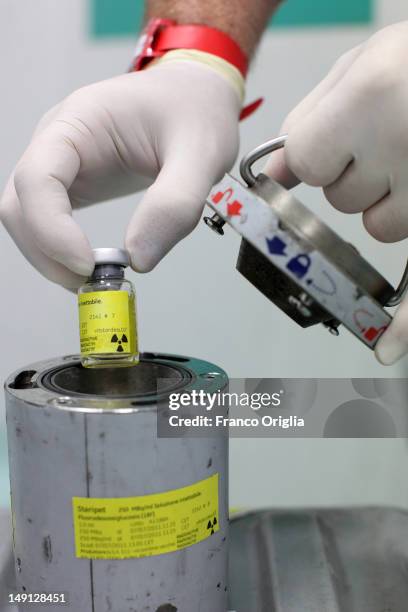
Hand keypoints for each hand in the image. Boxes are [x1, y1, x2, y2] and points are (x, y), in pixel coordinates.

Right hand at [0, 60, 239, 287]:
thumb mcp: (202, 153)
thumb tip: (139, 259)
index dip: (51, 230)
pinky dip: (60, 252)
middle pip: (18, 205)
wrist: (195, 97)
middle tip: (92, 283)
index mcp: (80, 120)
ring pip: (25, 218)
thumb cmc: (196, 111)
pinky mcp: (72, 184)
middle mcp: (57, 142)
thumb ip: (175, 203)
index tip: (88, 264)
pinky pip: (47, 222)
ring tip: (95, 280)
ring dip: (49, 257)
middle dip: (47, 252)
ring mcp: (61, 164)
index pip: (37, 179)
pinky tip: (91, 267)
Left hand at [265, 22, 407, 364]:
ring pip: (381, 225)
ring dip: (389, 202)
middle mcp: (400, 148)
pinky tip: (386, 345)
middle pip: (340, 197)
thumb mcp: (364, 64)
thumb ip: (314, 117)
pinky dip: (406, 318)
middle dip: (353, 175)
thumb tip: (275, 172)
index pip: (305, 162)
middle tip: (392, 133)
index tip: (338, 136)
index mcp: (368, 99)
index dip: (319, 152)